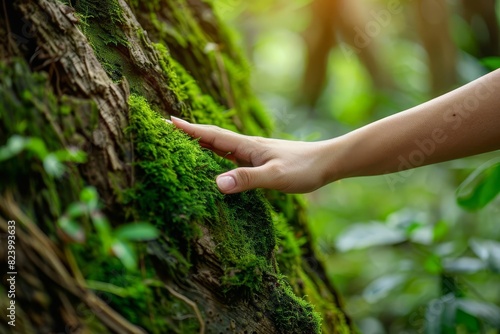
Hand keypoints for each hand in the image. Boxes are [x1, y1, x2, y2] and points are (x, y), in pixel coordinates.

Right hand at [170, 117, 335, 193]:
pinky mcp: (260, 161)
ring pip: (222, 146)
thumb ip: (247, 179)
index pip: (212, 135)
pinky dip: (217, 156)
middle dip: (190, 133)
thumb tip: (216, 183)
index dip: (190, 129)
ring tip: (183, 143)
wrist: (327, 162)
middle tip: (168, 129)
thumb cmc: (304, 168)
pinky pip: (232, 156)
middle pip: (213, 137)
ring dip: (202, 143)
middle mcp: (247, 146)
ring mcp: (254, 153)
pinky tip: (215, 163)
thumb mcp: (275, 176)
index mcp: (247, 146)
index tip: (167, 121)